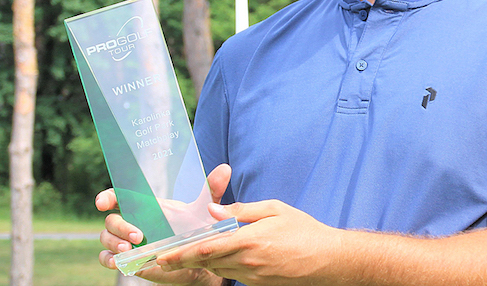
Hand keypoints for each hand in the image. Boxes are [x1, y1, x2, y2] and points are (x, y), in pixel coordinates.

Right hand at [96, 163, 231, 284]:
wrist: (198, 258)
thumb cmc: (197, 229)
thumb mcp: (204, 209)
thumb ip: (212, 189)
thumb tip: (225, 169)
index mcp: (145, 206)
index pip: (119, 197)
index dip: (106, 197)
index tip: (103, 202)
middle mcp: (133, 221)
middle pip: (112, 219)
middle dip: (120, 226)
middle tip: (139, 234)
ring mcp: (128, 241)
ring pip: (106, 238)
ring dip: (113, 243)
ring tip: (129, 249)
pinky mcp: (128, 260)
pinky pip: (106, 259)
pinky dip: (108, 259)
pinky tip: (120, 261)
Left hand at [156, 200, 343, 285]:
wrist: (327, 260)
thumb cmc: (303, 230)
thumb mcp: (274, 209)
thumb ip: (241, 210)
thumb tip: (214, 210)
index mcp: (249, 241)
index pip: (207, 248)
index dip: (182, 253)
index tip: (162, 255)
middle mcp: (247, 262)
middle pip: (206, 262)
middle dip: (181, 261)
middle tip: (158, 263)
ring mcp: (252, 277)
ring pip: (218, 269)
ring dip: (200, 263)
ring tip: (183, 255)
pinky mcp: (258, 284)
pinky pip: (232, 273)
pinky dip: (220, 265)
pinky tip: (216, 257)